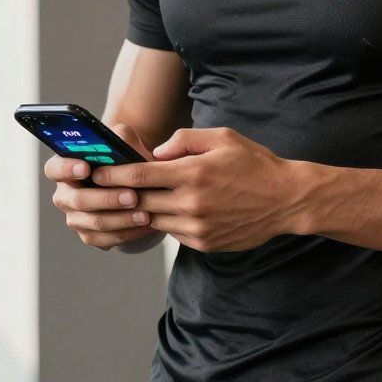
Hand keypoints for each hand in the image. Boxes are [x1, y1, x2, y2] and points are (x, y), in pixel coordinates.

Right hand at [44, 123, 162, 251]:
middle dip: (106, 198)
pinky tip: (146, 225)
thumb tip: (120, 137)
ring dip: (121, 219)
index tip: (86, 168)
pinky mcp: (90, 235)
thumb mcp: (125, 144)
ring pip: (94, 222)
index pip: (55, 168)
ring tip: (145, 214)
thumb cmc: (126, 161)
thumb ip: (121, 137)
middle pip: (77, 200)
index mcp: (65, 168)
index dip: (67, 169)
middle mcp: (65, 195)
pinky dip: (128, 232)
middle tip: (132, 196)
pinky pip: (105, 239)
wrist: (137, 185)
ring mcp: (76, 218)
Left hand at [91, 126, 296, 252]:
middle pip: (138, 202)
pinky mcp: (203, 243)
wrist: (286, 200)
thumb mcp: (222, 138)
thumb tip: (157, 153)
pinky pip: (172, 233)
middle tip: (102, 189)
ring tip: (132, 200)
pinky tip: (168, 211)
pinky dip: (165, 221)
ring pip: (153, 220)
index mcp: (192, 173)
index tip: (95, 172)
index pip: (138, 176)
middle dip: (118, 196)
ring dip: (141, 211)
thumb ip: (184, 140)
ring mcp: (197, 227)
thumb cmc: (254, 164)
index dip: (111, 175)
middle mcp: (191, 203)